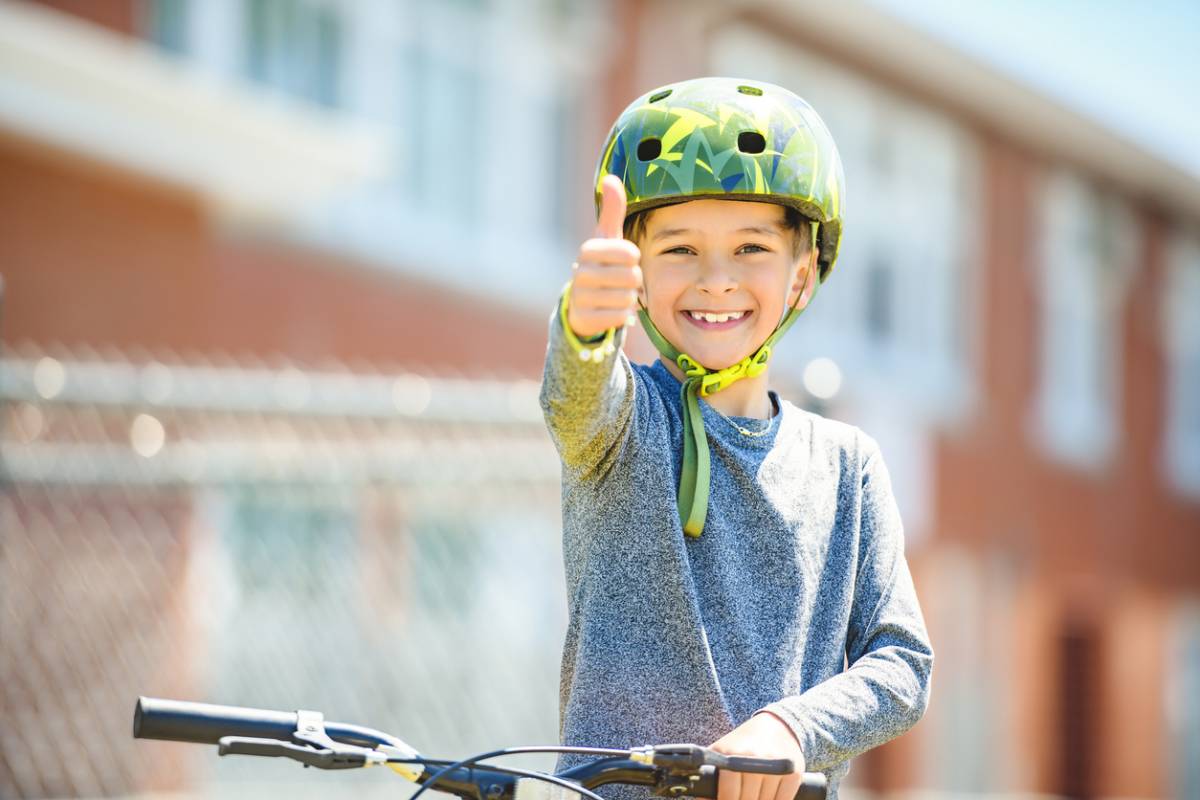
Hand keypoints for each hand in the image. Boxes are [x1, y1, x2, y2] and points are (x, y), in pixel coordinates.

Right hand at [566, 174, 642, 338]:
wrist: (582, 303)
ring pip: (628, 299)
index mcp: (588, 249)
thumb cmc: (603, 265)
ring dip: (629, 300)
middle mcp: (580, 272)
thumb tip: (610, 178)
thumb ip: (612, 210)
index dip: (634, 259)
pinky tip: (612, 310)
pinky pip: (620, 317)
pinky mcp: (584, 319)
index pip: (631, 254)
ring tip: (616, 296)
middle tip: (620, 282)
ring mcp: (580, 297)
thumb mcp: (608, 239)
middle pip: (632, 277)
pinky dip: (623, 316)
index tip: (623, 261)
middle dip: (633, 281)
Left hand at [710, 712, 806, 799]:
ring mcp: (775, 766)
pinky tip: (769, 794)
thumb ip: (710, 776)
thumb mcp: (722, 753)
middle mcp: (754, 759)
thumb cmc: (743, 744)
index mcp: (731, 755)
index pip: (728, 795)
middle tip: (743, 795)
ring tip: (755, 792)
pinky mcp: (792, 772)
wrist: (776, 726)